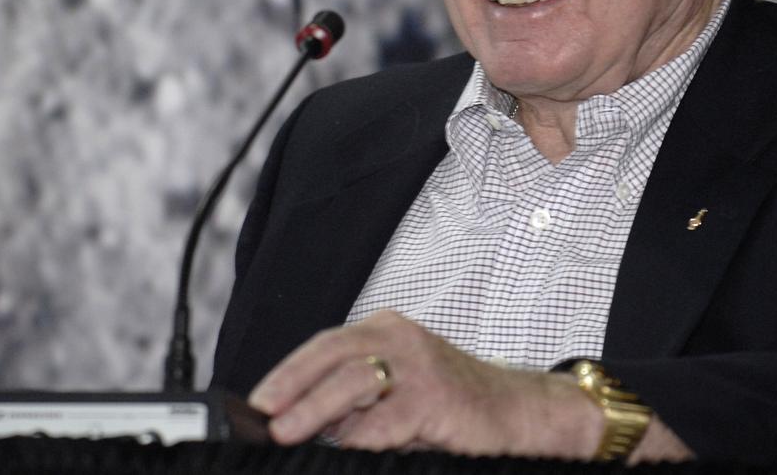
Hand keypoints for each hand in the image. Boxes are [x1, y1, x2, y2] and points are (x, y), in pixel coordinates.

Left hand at [247, 310, 602, 455]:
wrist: (518, 413)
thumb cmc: (454, 404)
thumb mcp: (397, 388)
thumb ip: (353, 398)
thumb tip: (297, 420)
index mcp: (385, 331)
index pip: (324, 345)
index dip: (287, 372)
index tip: (257, 400)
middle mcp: (400, 339)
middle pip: (332, 355)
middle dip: (292, 387)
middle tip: (265, 414)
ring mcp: (420, 366)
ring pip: (354, 381)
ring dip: (316, 411)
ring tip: (289, 431)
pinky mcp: (437, 398)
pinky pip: (387, 419)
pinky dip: (362, 436)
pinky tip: (349, 446)